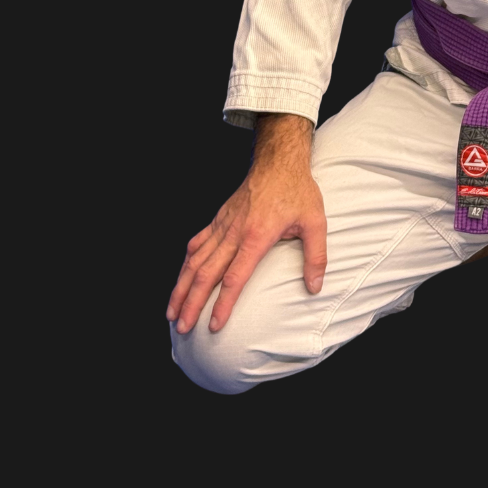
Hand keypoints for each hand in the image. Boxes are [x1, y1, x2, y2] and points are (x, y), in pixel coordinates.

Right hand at [167, 113, 325, 334]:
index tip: (213, 326)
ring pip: (196, 260)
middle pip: (207, 274)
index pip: (234, 278)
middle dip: (192, 303)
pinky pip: (198, 242)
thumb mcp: (315, 222)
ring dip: (182, 287)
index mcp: (256, 236)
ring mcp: (223, 225)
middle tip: (181, 327)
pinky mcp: (219, 218)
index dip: (223, 304)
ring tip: (172, 310)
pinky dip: (187, 262)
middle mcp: (234, 233)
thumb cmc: (297, 190)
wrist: (278, 160)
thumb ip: (316, 256)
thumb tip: (315, 286)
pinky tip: (182, 276)